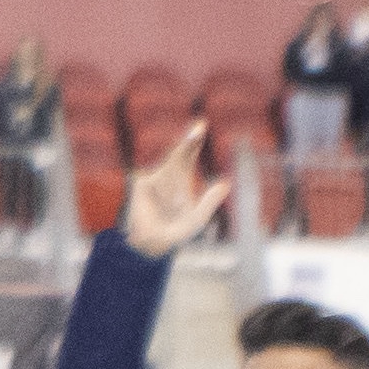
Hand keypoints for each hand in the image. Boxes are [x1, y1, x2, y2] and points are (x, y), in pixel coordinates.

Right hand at [122, 118, 223, 258]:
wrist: (145, 244)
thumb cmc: (173, 232)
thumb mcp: (196, 220)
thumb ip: (209, 202)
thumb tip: (226, 183)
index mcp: (180, 178)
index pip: (188, 154)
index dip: (193, 140)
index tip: (200, 124)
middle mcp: (167, 175)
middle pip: (178, 153)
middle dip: (189, 142)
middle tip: (201, 126)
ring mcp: (154, 179)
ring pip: (170, 171)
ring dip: (178, 185)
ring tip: (177, 204)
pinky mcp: (142, 185)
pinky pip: (158, 182)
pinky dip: (167, 193)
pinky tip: (168, 204)